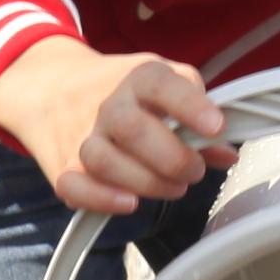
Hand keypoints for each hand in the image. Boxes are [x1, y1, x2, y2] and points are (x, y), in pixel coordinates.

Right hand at [0, 44, 227, 217]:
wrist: (51, 87)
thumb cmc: (123, 92)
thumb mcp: (163, 86)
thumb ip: (197, 116)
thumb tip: (228, 154)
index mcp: (138, 78)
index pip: (160, 84)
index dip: (190, 105)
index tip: (216, 128)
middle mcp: (107, 105)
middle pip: (133, 129)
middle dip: (174, 159)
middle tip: (194, 171)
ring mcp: (83, 137)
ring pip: (106, 162)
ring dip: (147, 182)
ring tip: (172, 187)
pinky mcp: (63, 166)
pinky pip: (74, 187)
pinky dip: (102, 198)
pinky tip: (130, 202)